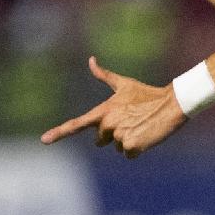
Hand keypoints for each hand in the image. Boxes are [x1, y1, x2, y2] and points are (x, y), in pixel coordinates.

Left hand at [40, 56, 186, 157]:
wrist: (171, 104)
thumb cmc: (147, 93)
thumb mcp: (124, 83)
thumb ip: (104, 75)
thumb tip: (90, 60)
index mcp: (103, 111)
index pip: (76, 124)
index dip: (59, 133)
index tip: (44, 140)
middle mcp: (108, 124)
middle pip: (102, 140)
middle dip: (114, 134)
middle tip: (131, 120)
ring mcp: (119, 136)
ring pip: (117, 147)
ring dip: (128, 140)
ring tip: (141, 126)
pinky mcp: (132, 146)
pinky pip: (129, 154)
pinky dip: (138, 149)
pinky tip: (146, 135)